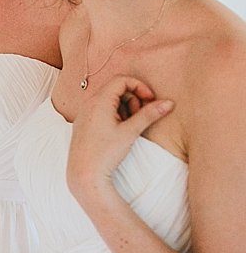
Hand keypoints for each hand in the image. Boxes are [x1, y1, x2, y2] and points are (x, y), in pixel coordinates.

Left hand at [67, 75, 173, 203]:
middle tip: (142, 116)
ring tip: (131, 125)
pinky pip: (101, 109)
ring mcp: (84, 112)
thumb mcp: (130, 132)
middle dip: (133, 98)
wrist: (85, 173)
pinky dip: (114, 114)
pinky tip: (120, 130)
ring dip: (125, 107)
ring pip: (109, 100)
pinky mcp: (84, 122)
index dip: (139, 86)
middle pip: (115, 89)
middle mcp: (88, 103)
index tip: (151, 100)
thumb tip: (169, 103)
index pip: (121, 80)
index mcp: (98, 101)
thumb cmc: (106, 152)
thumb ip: (149, 115)